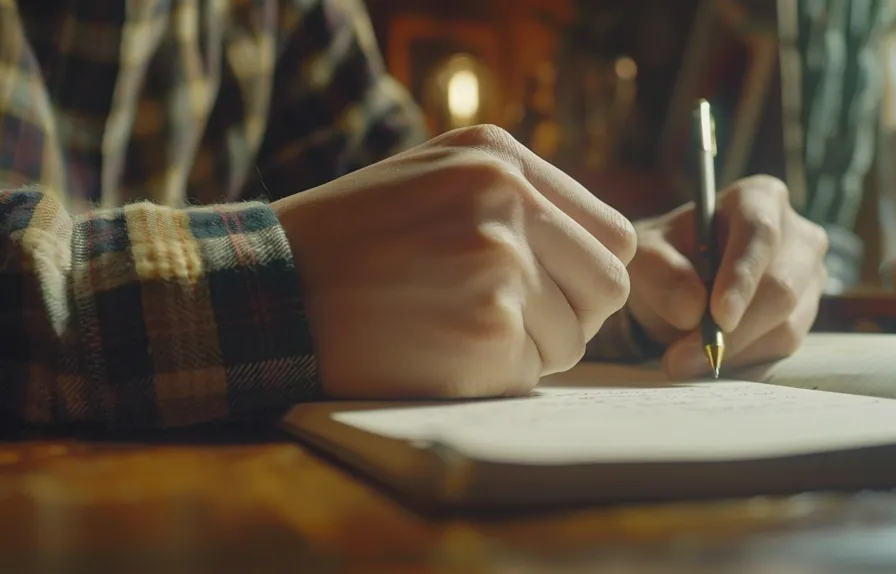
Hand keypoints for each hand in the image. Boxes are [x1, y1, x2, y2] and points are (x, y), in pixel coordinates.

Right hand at [273, 125, 635, 398]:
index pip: (611, 234)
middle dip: (570, 316)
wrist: (271, 289)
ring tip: (458, 331)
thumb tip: (594, 250)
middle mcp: (507, 199)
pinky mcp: (485, 329)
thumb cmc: (350, 240)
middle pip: (608, 286)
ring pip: (573, 337)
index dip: (587, 273)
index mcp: (499, 157)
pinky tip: (440, 353)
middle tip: (512, 323)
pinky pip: (530, 373)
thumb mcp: (433, 176)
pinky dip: (494, 376)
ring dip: (528, 349)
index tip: (552, 290)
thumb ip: (515, 197)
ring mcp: (499, 263)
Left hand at [626, 176, 827, 377]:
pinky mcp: (805, 315)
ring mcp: (808, 278)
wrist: (677, 285)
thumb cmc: (664, 259)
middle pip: (782, 286)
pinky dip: (740, 359)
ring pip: (786, 324)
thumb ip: (661, 275)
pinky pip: (781, 347)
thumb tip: (692, 309)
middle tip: (684, 356)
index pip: (760, 233)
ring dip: (732, 349)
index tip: (719, 316)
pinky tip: (707, 358)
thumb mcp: (645, 258)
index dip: (742, 276)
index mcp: (759, 198)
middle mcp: (797, 235)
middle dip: (734, 328)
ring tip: (682, 359)